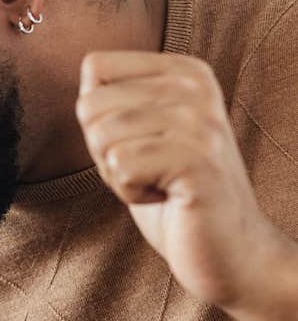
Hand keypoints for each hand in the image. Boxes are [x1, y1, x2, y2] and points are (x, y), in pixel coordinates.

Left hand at [76, 51, 297, 320]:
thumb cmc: (172, 193)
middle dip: (102, 149)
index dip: (97, 116)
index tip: (137, 142)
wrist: (232, 253)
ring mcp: (199, 121)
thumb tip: (87, 68)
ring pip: (101, 136)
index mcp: (184, 71)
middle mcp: (195, 86)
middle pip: (90, 104)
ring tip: (160, 183)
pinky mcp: (197, 159)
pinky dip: (130, 193)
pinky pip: (120, 166)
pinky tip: (168, 198)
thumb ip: (116, 97)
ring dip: (117, 174)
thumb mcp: (141, 131)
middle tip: (148, 170)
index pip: (95, 67)